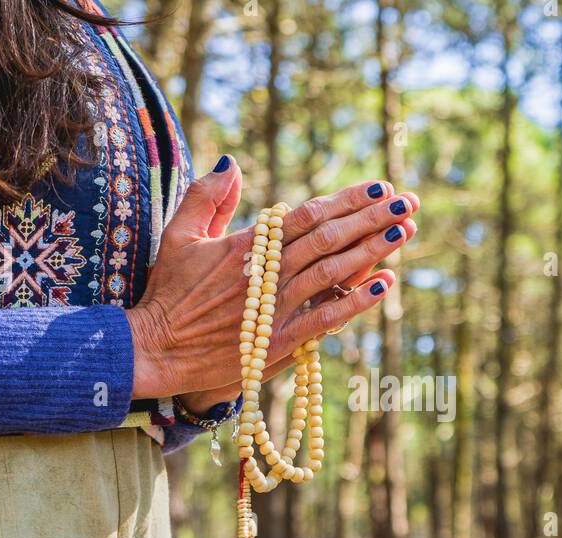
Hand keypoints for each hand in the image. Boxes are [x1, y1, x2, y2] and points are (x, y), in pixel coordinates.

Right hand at [126, 156, 418, 400]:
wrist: (154, 350)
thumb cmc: (167, 293)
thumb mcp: (178, 235)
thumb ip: (206, 197)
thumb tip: (232, 163)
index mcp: (246, 245)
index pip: (307, 214)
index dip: (347, 199)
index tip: (379, 186)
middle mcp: (266, 274)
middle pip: (329, 238)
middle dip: (371, 217)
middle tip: (407, 200)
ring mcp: (275, 309)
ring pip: (333, 273)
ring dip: (373, 250)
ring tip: (405, 230)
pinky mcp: (279, 343)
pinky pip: (326, 319)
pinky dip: (357, 302)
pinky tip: (386, 284)